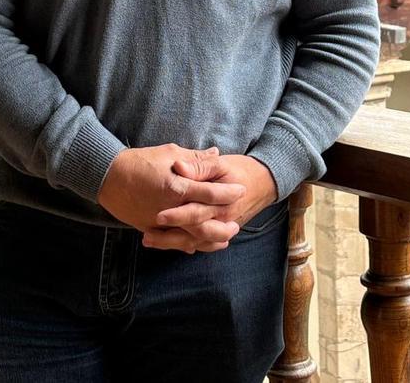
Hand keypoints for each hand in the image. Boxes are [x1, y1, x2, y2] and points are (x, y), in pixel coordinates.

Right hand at [98, 145, 246, 251]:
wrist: (108, 176)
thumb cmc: (140, 161)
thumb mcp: (170, 153)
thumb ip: (195, 158)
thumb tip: (217, 154)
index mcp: (177, 185)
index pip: (210, 193)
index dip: (228, 192)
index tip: (241, 190)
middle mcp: (170, 207)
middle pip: (204, 222)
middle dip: (223, 224)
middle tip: (236, 224)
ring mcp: (159, 221)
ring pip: (190, 237)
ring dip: (210, 240)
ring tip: (224, 239)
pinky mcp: (150, 228)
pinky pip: (172, 241)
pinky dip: (188, 245)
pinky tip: (198, 246)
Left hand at [142, 154, 277, 252]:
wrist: (263, 183)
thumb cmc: (239, 170)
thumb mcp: (221, 163)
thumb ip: (199, 166)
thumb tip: (178, 166)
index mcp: (221, 202)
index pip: (196, 211)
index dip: (177, 215)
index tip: (157, 215)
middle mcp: (221, 219)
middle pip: (193, 233)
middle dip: (169, 236)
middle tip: (146, 235)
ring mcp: (221, 228)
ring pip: (195, 243)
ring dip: (171, 243)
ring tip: (148, 239)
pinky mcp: (219, 232)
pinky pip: (200, 244)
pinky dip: (183, 246)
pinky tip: (165, 243)